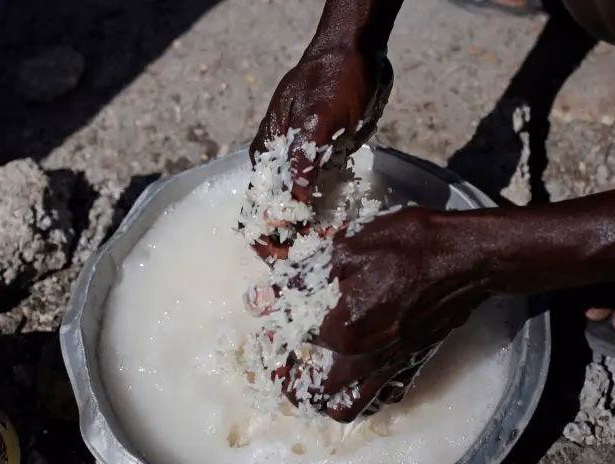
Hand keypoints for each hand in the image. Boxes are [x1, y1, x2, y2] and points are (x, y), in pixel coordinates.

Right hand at [245, 45, 393, 259]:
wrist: (357, 51)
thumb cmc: (334, 78)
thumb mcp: (317, 117)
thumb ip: (302, 160)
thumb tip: (291, 204)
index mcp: (269, 155)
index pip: (258, 209)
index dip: (268, 240)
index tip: (287, 260)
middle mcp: (281, 164)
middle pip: (275, 216)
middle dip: (289, 242)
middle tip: (313, 260)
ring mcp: (304, 164)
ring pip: (299, 209)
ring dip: (310, 231)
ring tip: (330, 248)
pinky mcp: (326, 160)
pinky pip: (321, 195)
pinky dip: (327, 213)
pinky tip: (340, 227)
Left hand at [256, 207, 490, 421]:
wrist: (468, 258)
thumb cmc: (409, 247)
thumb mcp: (349, 248)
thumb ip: (305, 277)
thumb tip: (264, 297)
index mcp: (342, 330)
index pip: (296, 339)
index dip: (283, 327)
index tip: (279, 317)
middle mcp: (363, 359)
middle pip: (316, 392)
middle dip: (296, 384)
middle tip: (289, 367)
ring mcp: (391, 367)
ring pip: (350, 407)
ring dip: (329, 400)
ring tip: (319, 383)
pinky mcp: (414, 365)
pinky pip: (385, 397)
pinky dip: (369, 395)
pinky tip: (363, 375)